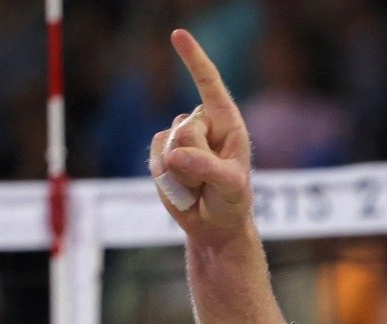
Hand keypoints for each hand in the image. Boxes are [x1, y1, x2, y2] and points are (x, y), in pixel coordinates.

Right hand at [150, 29, 252, 236]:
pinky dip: (168, 182)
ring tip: (198, 187)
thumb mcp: (230, 186)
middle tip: (209, 182)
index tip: (178, 35)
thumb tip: (174, 155)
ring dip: (181, 175)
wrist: (214, 224)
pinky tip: (183, 189)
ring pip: (167, 146)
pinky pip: (155, 161)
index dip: (194, 60)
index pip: (209, 84)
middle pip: (184, 130)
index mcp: (227, 122)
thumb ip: (207, 168)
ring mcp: (179, 138)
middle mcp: (202, 124)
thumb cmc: (232, 202)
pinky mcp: (161, 153)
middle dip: (194, 160)